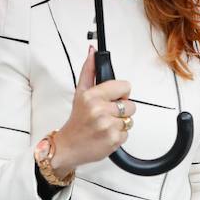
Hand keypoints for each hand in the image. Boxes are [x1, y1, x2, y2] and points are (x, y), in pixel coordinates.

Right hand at [49, 49, 134, 171]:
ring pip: (130, 120)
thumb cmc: (76, 121)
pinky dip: (119, 135)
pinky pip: (127, 133)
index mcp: (93, 96)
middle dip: (121, 109)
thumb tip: (93, 52)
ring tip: (106, 124)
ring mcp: (107, 126)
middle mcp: (100, 110)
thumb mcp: (80, 92)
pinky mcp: (113, 140)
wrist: (68, 147)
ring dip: (120, 123)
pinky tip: (106, 134)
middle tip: (107, 113)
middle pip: (131, 105)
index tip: (112, 97)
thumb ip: (89, 70)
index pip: (125, 86)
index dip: (121, 92)